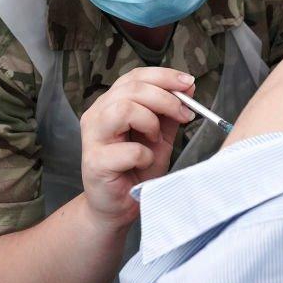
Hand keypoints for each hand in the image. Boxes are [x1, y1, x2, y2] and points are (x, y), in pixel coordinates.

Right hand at [79, 67, 196, 228]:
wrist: (118, 206)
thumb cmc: (137, 170)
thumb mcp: (160, 136)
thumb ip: (170, 112)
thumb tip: (188, 87)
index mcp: (110, 103)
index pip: (135, 76)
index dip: (164, 76)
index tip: (189, 83)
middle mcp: (97, 115)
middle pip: (132, 89)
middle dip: (166, 98)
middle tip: (184, 115)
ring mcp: (93, 138)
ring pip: (124, 109)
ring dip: (150, 122)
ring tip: (156, 140)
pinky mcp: (95, 162)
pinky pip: (129, 149)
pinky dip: (145, 156)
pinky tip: (143, 163)